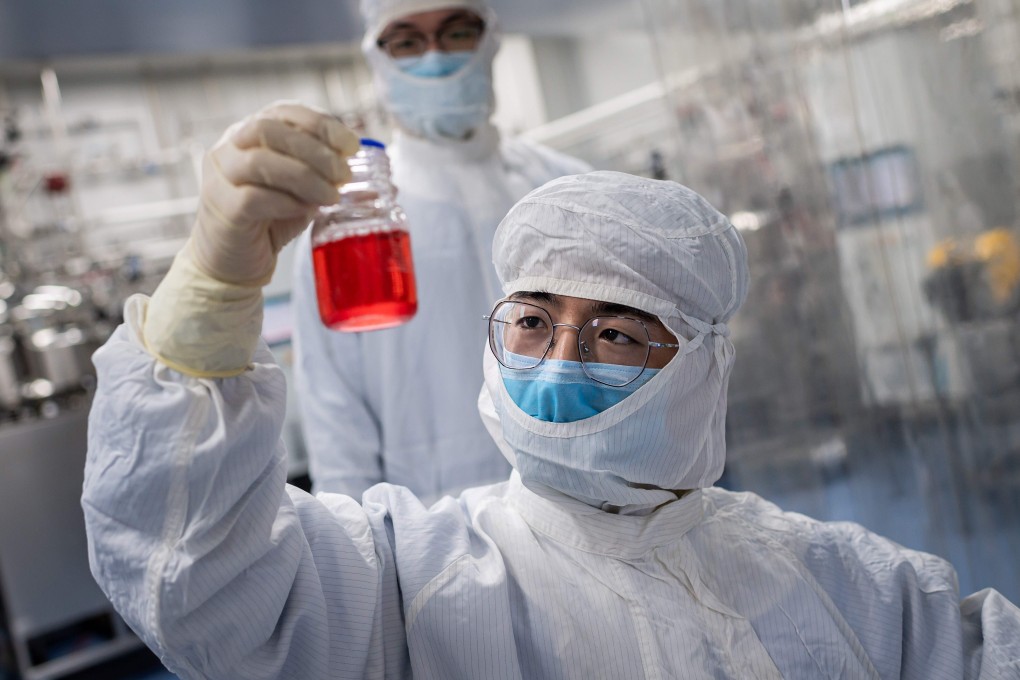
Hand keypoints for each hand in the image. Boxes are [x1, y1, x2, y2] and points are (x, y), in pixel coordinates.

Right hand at [191, 101, 359, 285]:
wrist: (235, 261)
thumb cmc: (269, 219)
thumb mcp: (302, 190)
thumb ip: (321, 174)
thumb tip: (356, 170)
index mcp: (250, 132)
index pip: (284, 111)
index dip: (320, 123)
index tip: (351, 145)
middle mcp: (229, 147)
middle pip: (267, 129)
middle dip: (314, 150)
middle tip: (343, 174)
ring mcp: (220, 176)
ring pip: (259, 161)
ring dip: (304, 177)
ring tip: (331, 196)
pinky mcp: (221, 208)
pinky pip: (252, 198)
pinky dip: (285, 202)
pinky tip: (304, 210)